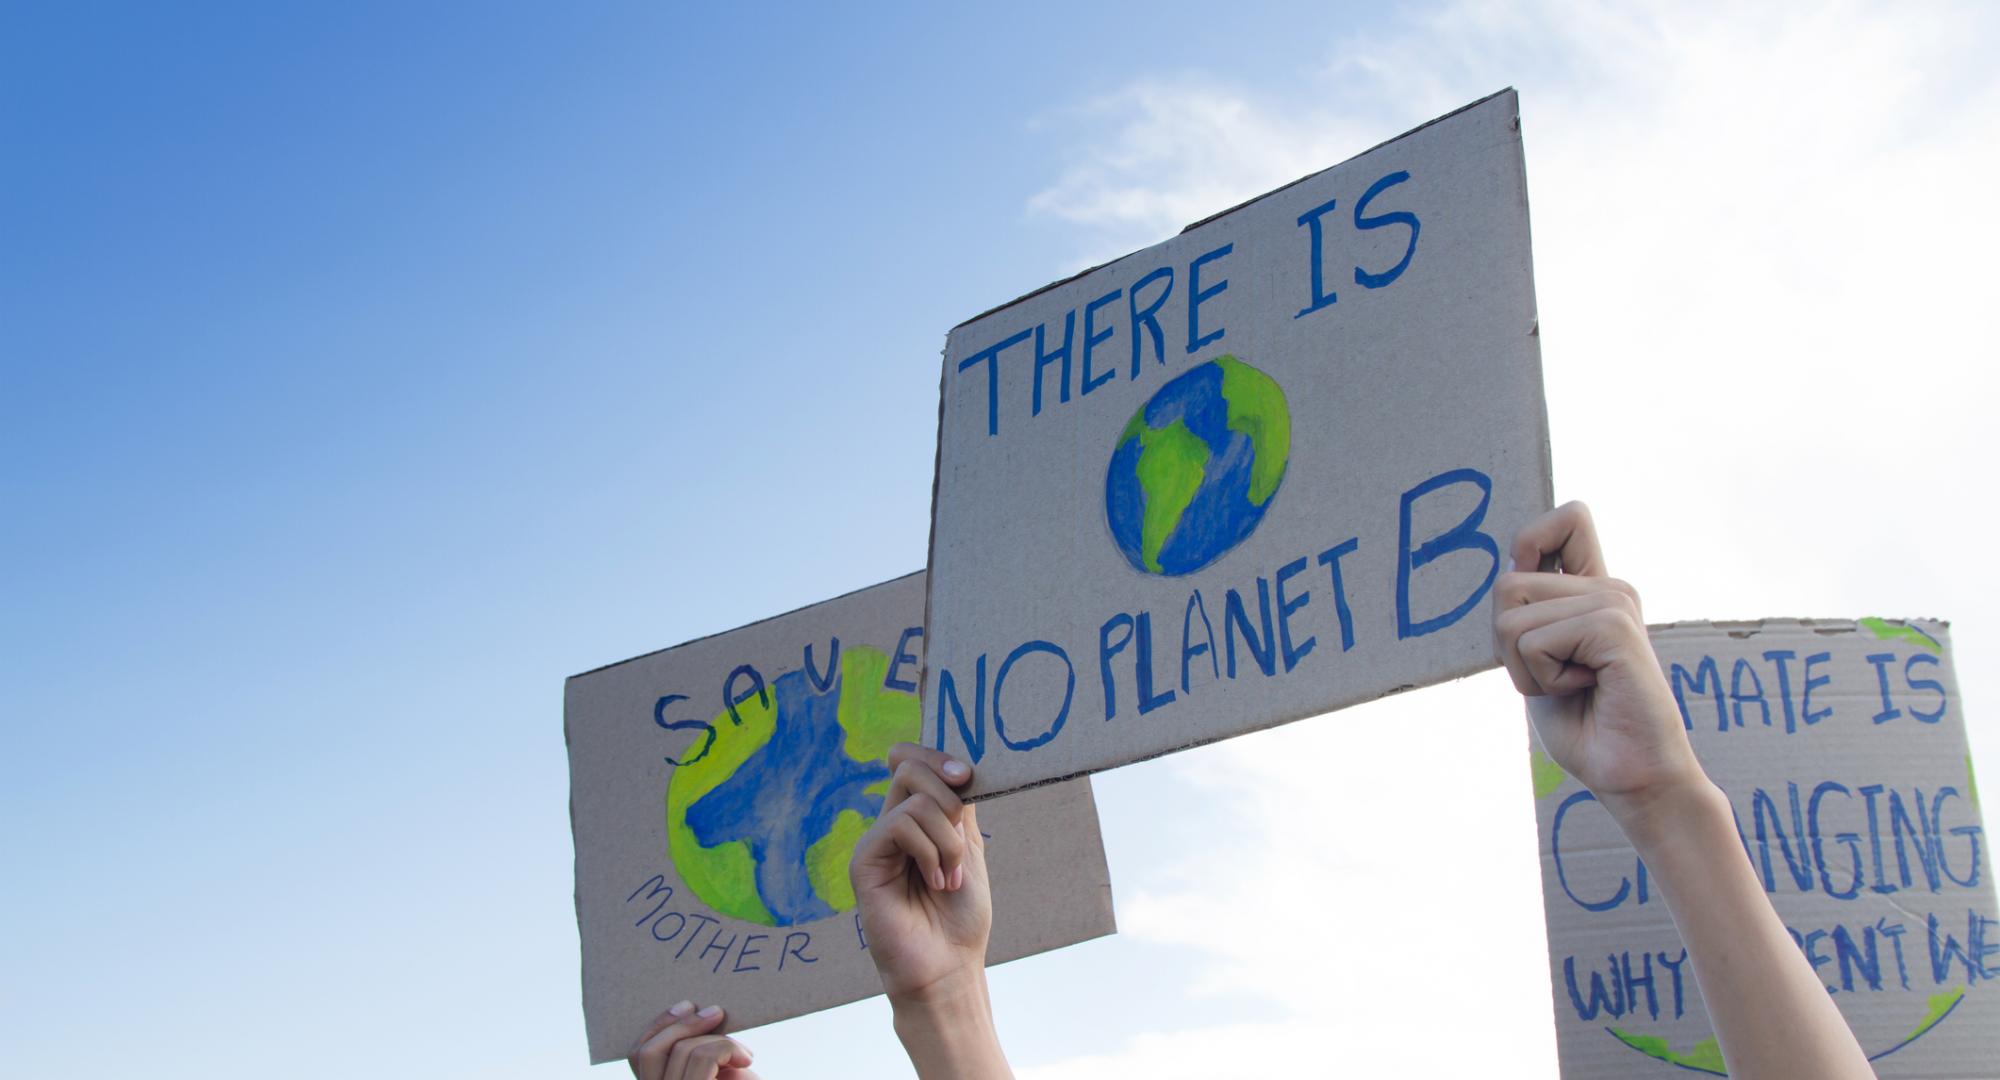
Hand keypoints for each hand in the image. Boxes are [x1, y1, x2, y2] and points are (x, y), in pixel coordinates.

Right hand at [627, 1002, 757, 1079]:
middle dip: (682, 1023)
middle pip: (648, 1052)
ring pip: (680, 1051)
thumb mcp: (717, 1071)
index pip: (638, 1056)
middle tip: (717, 1011)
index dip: (658, 1025)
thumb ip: (697, 1050)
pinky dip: (727, 1048)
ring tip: (744, 1053)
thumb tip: (691, 1010)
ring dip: (717, 1040)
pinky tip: (747, 1058)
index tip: (687, 1005)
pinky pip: (703, 1059)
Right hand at [849, 743, 988, 1000]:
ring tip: (950, 878)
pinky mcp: (863, 860)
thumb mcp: (968, 848)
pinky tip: (935, 883)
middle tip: (962, 839)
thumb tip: (956, 763)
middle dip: (950, 798)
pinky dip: (930, 852)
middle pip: (912, 768)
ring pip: (914, 797)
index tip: (968, 775)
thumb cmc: (960, 916)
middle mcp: (892, 825)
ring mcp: (876, 842)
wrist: (948, 966)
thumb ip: (958, 806)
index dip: (938, 756)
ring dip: (947, 839)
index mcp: (917, 819)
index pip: (914, 762)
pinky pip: (900, 825)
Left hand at [1492, 502, 1708, 826]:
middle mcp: (1608, 587)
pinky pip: (1533, 641)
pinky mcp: (1613, 625)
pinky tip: (1587, 690)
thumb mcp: (1541, 661)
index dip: (1530, 539)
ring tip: (1573, 687)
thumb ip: (1529, 614)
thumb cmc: (1587, 726)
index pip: (1567, 519)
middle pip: (1506, 583)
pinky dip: (1542, 679)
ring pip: (1510, 618)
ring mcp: (1614, 602)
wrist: (1632, 776)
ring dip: (1525, 670)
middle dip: (1508, 646)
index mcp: (1594, 589)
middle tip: (1554, 678)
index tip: (1533, 594)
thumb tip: (1510, 565)